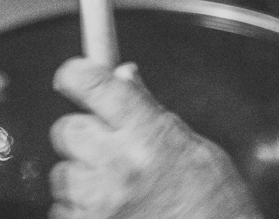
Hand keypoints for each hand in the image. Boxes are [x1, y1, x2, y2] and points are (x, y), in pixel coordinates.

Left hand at [48, 58, 259, 218]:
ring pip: (63, 172)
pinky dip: (81, 209)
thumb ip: (151, 113)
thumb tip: (123, 76)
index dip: (77, 74)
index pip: (94, 85)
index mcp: (149, 136)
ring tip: (117, 188)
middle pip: (68, 128)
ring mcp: (100, 202)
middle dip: (84, 133)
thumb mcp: (196, 148)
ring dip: (82, 176)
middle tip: (108, 147)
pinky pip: (62, 209)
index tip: (74, 76)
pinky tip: (112, 211)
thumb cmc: (215, 205)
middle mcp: (120, 166)